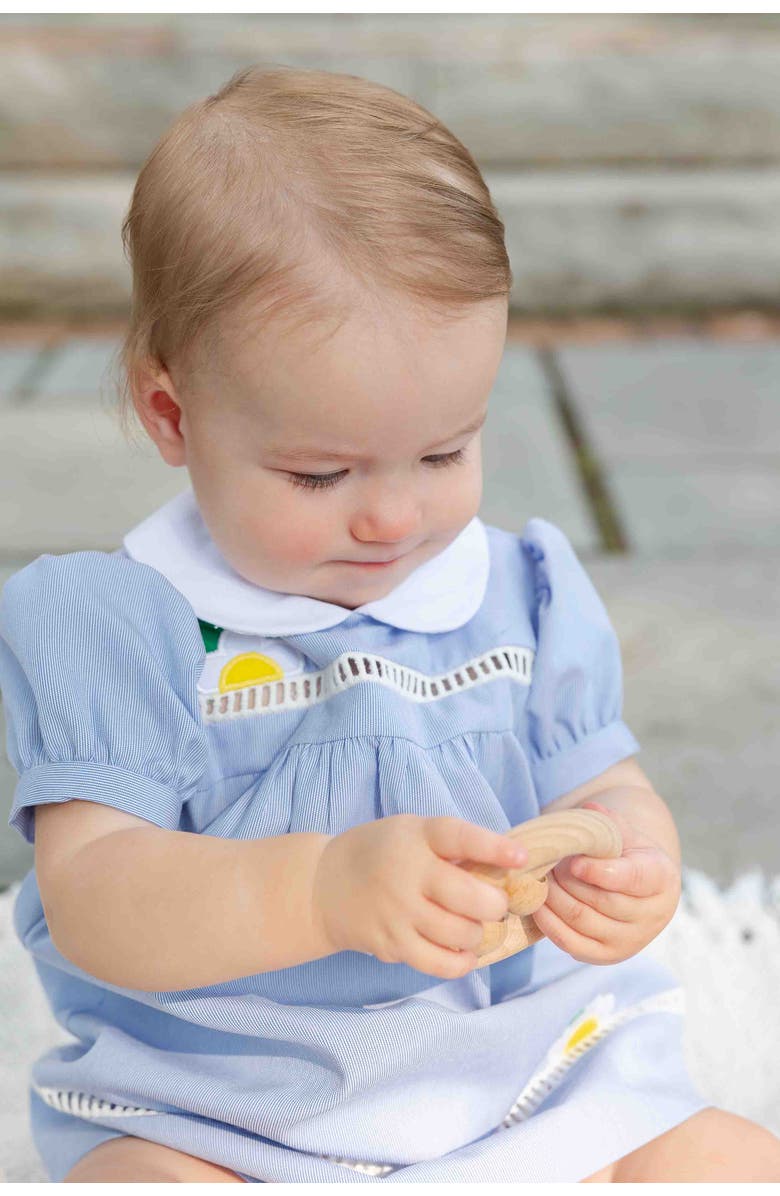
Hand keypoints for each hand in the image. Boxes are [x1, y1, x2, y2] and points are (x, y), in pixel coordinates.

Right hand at [311, 814, 527, 978]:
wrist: (324, 886)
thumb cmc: (382, 854)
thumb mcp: (412, 833)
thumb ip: (451, 847)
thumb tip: (507, 868)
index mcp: (416, 836)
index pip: (459, 838)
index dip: (493, 848)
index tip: (520, 857)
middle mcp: (406, 873)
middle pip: (468, 897)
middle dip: (495, 905)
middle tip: (496, 905)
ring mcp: (397, 912)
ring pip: (460, 933)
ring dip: (479, 934)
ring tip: (476, 927)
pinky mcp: (391, 943)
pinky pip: (439, 962)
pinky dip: (462, 962)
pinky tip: (465, 953)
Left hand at [531, 800, 680, 963]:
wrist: (639, 892)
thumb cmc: (629, 855)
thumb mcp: (626, 834)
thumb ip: (609, 822)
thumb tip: (589, 809)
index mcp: (661, 878)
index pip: (633, 878)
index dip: (600, 871)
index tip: (574, 862)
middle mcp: (652, 915)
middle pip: (602, 901)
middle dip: (567, 880)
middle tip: (547, 862)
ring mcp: (630, 941)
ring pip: (583, 920)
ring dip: (554, 898)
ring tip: (540, 878)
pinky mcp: (606, 956)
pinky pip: (571, 943)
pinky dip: (549, 923)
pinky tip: (536, 903)